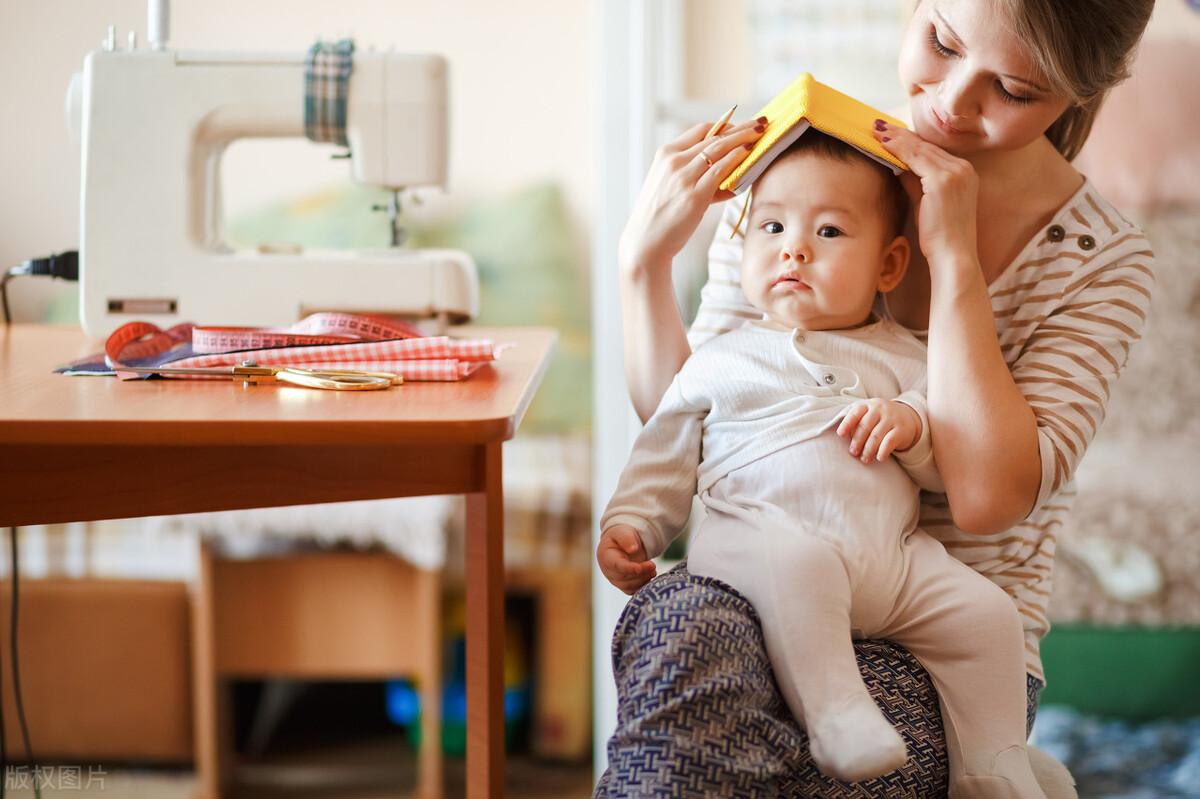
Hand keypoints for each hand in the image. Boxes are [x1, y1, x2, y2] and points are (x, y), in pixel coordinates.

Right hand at [597, 524, 657, 594]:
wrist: (621, 543)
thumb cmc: (620, 536)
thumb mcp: (622, 532)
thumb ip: (626, 539)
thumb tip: (633, 549)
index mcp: (606, 557)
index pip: (617, 566)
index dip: (628, 568)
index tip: (639, 568)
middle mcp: (609, 571)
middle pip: (624, 577)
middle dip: (640, 573)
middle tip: (653, 565)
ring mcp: (615, 580)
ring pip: (629, 586)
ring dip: (643, 580)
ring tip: (653, 570)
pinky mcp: (623, 586)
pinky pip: (633, 591)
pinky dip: (643, 586)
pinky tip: (649, 575)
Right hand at [619, 116, 765, 277]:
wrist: (645, 242)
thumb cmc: (659, 217)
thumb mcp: (671, 186)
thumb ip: (695, 176)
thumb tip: (728, 175)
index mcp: (666, 154)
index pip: (700, 130)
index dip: (724, 126)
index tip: (741, 127)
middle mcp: (673, 161)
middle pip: (713, 136)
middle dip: (740, 128)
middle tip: (760, 123)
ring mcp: (683, 177)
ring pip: (719, 149)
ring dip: (743, 139)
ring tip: (760, 134)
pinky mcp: (694, 195)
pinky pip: (720, 171)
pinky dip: (736, 159)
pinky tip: (748, 154)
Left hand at [837, 399, 921, 463]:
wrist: (906, 416)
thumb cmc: (878, 417)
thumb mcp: (866, 412)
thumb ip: (852, 419)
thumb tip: (835, 431)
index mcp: (867, 405)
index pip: (855, 413)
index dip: (847, 424)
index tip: (840, 434)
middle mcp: (879, 409)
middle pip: (865, 426)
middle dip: (857, 441)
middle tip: (853, 452)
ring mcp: (891, 418)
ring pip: (876, 435)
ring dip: (868, 449)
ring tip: (864, 459)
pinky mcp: (900, 429)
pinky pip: (890, 441)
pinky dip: (883, 451)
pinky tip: (879, 458)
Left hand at [873, 120, 978, 266]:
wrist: (953, 255)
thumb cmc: (938, 234)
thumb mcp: (925, 202)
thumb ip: (915, 182)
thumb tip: (898, 165)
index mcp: (964, 173)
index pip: (932, 150)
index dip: (909, 141)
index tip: (890, 134)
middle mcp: (963, 168)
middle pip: (925, 146)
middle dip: (900, 135)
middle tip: (878, 127)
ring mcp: (955, 172)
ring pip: (919, 148)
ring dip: (896, 139)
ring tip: (876, 132)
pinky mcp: (943, 180)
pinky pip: (916, 158)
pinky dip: (898, 149)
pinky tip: (883, 144)